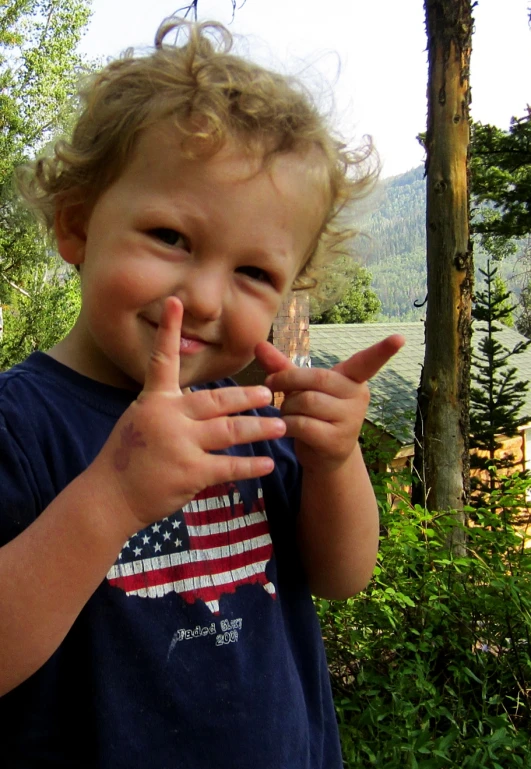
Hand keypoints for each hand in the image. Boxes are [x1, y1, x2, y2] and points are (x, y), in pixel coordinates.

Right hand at [95, 297, 285, 533]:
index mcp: (155, 401)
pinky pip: (229, 466)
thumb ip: (169, 407)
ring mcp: (181, 445)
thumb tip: (199, 399)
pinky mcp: (191, 472)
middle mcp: (168, 417)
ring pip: (230, 431)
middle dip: (246, 396)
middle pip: (217, 400)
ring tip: (280, 425)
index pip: (162, 360)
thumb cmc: (127, 458)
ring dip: (259, 428)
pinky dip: (251, 465)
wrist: (110, 496)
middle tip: (269, 392)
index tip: (175, 301)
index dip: (169, 329)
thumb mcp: (140, 420)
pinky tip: (268, 463)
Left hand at [255, 335, 404, 471]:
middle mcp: (358, 398)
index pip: (369, 362)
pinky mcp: (337, 441)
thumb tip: (258, 344)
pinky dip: (287, 424)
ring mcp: (350, 421)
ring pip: (307, 402)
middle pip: (317, 379)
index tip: (399, 338)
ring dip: (286, 407)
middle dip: (287, 380)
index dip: (383, 351)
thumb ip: (282, 367)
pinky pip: (303, 425)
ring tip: (285, 413)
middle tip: (270, 384)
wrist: (324, 457)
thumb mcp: (302, 389)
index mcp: (352, 380)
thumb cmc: (314, 414)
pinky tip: (285, 428)